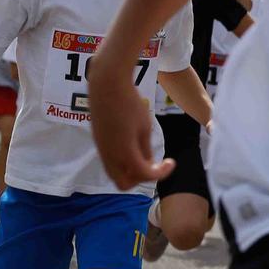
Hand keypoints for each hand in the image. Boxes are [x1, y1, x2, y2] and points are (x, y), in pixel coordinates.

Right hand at [89, 69, 173, 189]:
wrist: (107, 84)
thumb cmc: (130, 102)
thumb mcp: (145, 127)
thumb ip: (146, 149)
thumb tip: (148, 163)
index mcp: (125, 152)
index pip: (145, 175)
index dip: (161, 173)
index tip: (170, 162)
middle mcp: (110, 155)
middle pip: (124, 183)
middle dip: (141, 179)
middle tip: (154, 165)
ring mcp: (101, 149)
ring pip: (114, 174)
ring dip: (130, 172)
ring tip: (144, 156)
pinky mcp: (98, 141)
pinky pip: (110, 162)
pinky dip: (122, 163)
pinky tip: (133, 147)